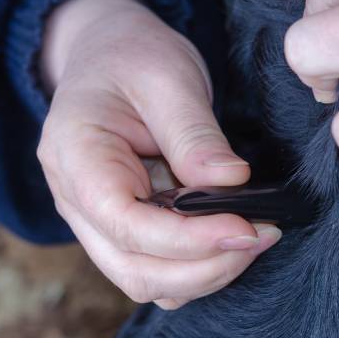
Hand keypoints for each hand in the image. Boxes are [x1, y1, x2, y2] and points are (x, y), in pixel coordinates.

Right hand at [38, 0, 280, 308]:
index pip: (125, 224)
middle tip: (263, 236)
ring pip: (146, 281)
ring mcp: (96, 223)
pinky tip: (231, 239)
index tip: (246, 229)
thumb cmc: (132, 57)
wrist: (108, 56)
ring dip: (205, 275)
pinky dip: (197, 269)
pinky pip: (157, 271)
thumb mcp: (167, 77)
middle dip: (204, 268)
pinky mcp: (122, 231)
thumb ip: (194, 134)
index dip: (188, 240)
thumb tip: (232, 183)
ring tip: (255, 238)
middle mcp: (75, 202)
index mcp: (75, 157)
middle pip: (135, 270)